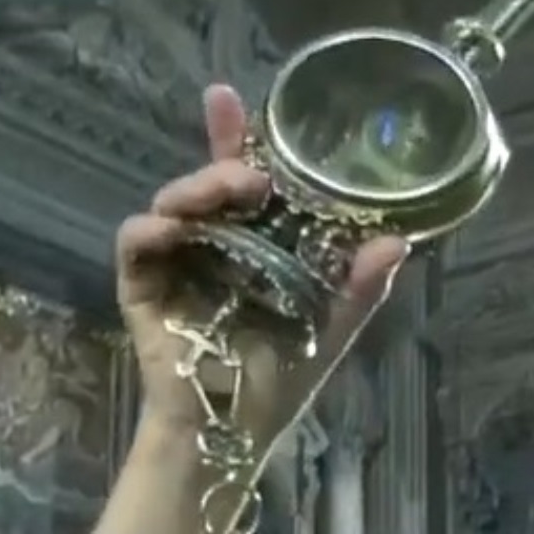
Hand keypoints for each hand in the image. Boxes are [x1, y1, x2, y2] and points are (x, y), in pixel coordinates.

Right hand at [116, 84, 408, 460]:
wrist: (231, 433)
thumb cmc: (276, 384)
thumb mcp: (330, 329)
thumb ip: (360, 286)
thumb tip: (397, 242)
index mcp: (256, 246)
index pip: (247, 183)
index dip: (240, 141)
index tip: (234, 101)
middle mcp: (214, 245)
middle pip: (208, 183)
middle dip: (222, 158)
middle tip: (250, 170)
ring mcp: (175, 263)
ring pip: (173, 202)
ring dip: (196, 188)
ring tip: (227, 192)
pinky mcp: (142, 287)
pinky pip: (136, 242)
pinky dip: (149, 229)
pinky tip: (173, 228)